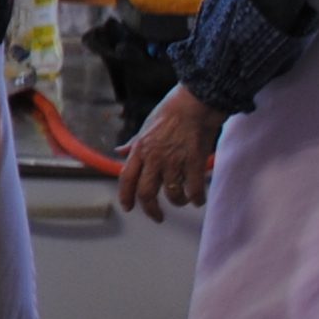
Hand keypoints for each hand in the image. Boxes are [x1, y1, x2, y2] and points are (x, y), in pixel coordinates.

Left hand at [116, 86, 224, 219]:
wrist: (195, 102)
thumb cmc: (171, 111)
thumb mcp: (145, 126)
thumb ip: (133, 143)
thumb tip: (119, 151)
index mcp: (140, 149)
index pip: (126, 179)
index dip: (126, 197)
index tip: (128, 207)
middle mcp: (154, 158)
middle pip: (146, 193)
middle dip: (151, 209)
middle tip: (158, 216)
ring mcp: (174, 162)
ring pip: (172, 194)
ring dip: (178, 202)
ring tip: (182, 200)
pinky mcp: (194, 163)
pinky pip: (194, 190)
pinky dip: (197, 198)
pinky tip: (198, 199)